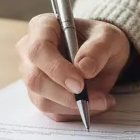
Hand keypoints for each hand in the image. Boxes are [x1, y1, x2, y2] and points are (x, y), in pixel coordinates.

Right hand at [16, 14, 130, 120]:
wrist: (102, 54)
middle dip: (66, 94)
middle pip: (36, 79)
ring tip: (103, 100)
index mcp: (42, 27)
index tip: (80, 83)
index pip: (39, 49)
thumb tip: (83, 69)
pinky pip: (51, 111)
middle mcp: (29, 51)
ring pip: (42, 100)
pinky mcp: (39, 95)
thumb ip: (98, 49)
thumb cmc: (101, 39)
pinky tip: (96, 104)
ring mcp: (31, 75)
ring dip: (74, 106)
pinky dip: (74, 112)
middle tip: (97, 97)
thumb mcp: (109, 37)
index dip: (57, 69)